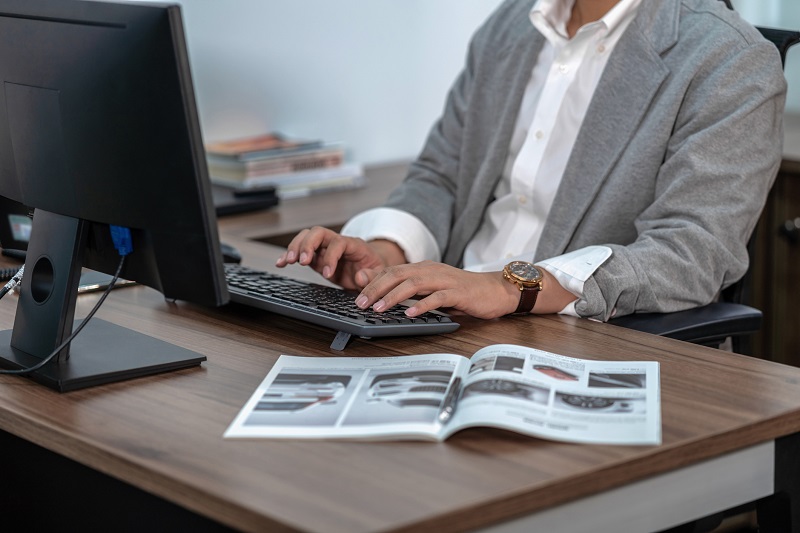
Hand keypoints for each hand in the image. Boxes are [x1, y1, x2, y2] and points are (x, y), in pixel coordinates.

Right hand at [275, 226, 404, 289]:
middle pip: (318, 232)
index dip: (331, 256)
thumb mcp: (380, 275)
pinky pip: (300, 251)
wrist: (371, 268)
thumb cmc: (375, 269)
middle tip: (302, 261)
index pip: (338, 243)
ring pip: (306, 237)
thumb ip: (372, 276)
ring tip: (287, 261)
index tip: (327, 274)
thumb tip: (359, 275)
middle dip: (307, 245)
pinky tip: (280, 263)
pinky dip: (289, 255)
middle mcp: (336, 242)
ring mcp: (325, 249)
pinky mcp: (317, 257)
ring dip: (295, 247)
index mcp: (354, 245)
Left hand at [354, 261, 520, 318]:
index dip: (373, 282)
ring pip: (413, 284)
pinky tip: (409, 314)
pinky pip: (437, 297)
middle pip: (397, 274)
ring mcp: (445, 280)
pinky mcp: (458, 292)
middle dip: (376, 288)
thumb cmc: (462, 292)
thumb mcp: (432, 290)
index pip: (392, 271)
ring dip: (393, 296)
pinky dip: (421, 305)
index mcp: (423, 268)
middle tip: (360, 303)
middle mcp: (431, 270)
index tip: (357, 295)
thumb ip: (411, 290)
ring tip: (378, 308)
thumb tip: (385, 296)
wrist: (495, 291)